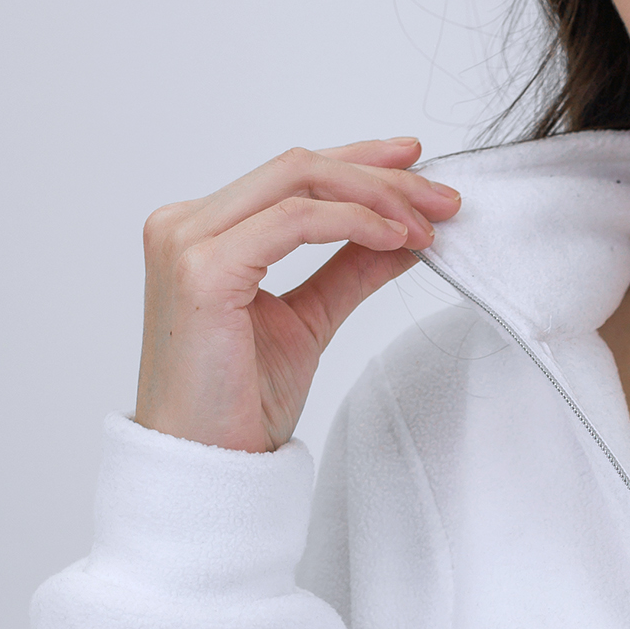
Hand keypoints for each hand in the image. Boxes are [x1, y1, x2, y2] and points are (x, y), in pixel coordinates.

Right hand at [134, 138, 461, 452]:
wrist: (206, 466)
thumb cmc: (238, 405)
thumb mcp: (310, 321)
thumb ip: (350, 270)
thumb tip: (405, 236)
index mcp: (203, 231)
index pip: (291, 175)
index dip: (360, 162)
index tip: (418, 166)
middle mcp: (186, 224)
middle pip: (299, 167)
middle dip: (381, 176)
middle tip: (443, 196)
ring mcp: (187, 240)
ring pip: (298, 181)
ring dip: (376, 197)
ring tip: (428, 227)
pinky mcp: (202, 268)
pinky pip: (294, 221)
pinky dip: (353, 223)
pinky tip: (394, 241)